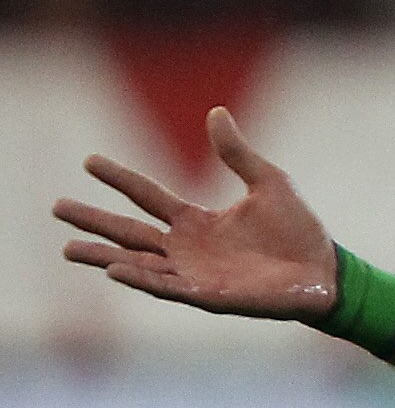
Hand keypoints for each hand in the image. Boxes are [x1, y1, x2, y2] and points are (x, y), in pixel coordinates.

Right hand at [54, 108, 342, 320]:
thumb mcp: (267, 182)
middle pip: (129, 231)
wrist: (326, 271)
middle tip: (55, 207)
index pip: (147, 195)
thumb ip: (237, 152)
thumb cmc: (298, 230)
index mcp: (197, 221)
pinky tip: (114, 269)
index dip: (119, 178)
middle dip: (93, 220)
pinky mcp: (209, 295)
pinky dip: (141, 278)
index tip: (88, 160)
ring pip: (137, 262)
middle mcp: (188, 247)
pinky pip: (167, 286)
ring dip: (103, 256)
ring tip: (67, 248)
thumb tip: (216, 111)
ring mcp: (194, 273)